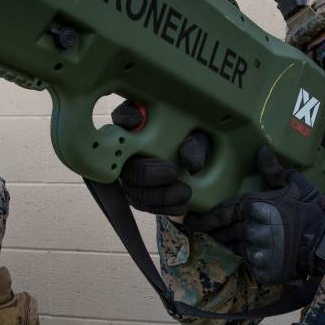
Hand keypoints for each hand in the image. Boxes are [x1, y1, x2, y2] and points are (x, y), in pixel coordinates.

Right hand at [111, 100, 210, 215]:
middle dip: (146, 170)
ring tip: (184, 193)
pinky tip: (181, 206)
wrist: (200, 175)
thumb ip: (195, 145)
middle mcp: (127, 148)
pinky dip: (162, 207)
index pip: (125, 116)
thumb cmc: (194, 146)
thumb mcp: (200, 140)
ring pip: (132, 187)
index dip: (127, 119)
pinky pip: (142, 204)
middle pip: (124, 159)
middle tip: (171, 172)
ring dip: (157, 194)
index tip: (137, 122)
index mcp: (140, 123)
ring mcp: (129, 172)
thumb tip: (192, 161)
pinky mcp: (136, 194)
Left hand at [184, 146, 324, 284]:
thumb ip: (273, 171)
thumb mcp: (294, 184)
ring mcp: (255, 252)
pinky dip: (251, 260)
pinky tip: (256, 255)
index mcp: (253, 207)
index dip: (203, 219)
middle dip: (213, 233)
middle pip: (223, 233)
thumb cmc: (310, 210)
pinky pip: (250, 264)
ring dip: (231, 244)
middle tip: (201, 232)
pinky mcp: (262, 270)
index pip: (220, 214)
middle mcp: (249, 230)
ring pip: (234, 248)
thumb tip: (261, 151)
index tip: (189, 220)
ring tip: (227, 241)